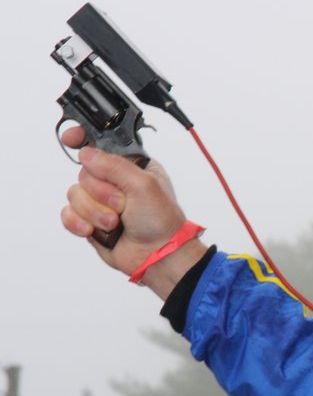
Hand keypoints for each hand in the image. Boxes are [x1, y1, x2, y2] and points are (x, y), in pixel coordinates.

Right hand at [60, 126, 204, 296]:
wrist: (158, 255)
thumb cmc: (162, 222)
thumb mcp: (144, 185)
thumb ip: (115, 166)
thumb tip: (87, 153)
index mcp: (132, 167)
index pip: (102, 145)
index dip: (84, 140)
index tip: (72, 139)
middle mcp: (115, 182)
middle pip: (84, 173)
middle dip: (102, 193)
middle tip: (123, 205)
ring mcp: (101, 202)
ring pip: (74, 194)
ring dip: (95, 212)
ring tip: (116, 223)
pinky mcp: (90, 220)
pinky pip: (68, 214)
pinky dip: (79, 223)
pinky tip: (94, 230)